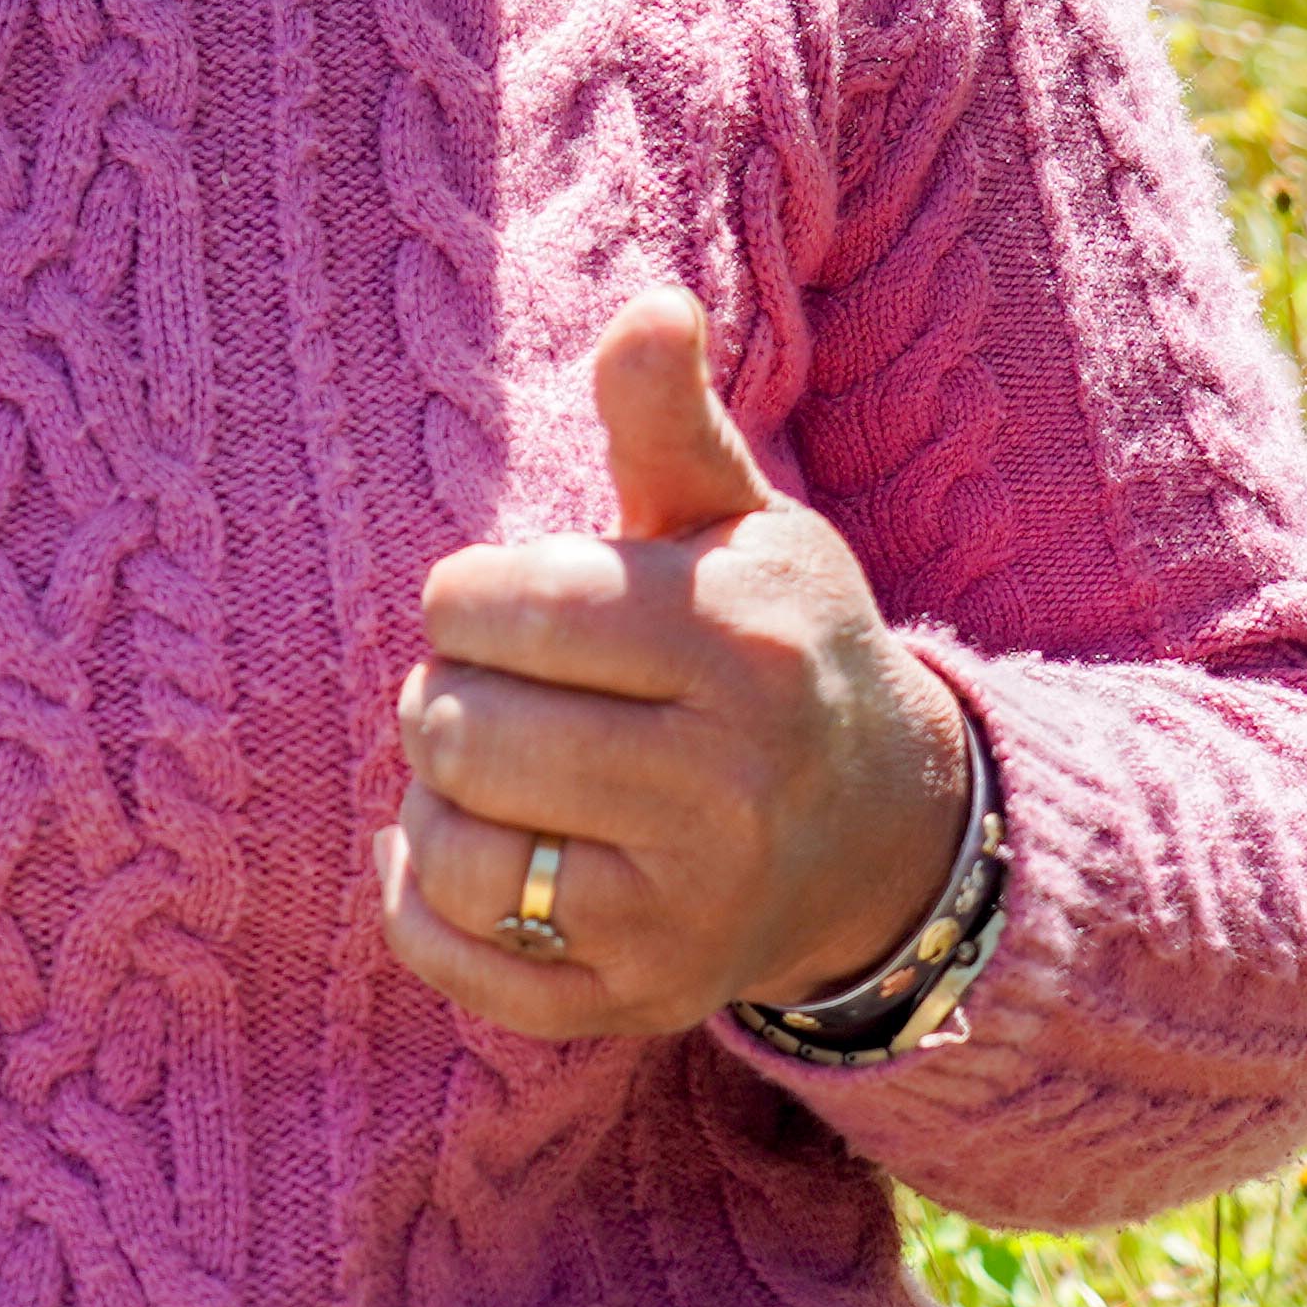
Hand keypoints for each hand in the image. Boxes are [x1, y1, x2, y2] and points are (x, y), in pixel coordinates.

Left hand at [378, 288, 973, 1039]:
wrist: (882, 840)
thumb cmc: (776, 648)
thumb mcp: (740, 523)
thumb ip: (668, 419)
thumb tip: (646, 305)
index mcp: (740, 643)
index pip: (498, 603)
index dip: (469, 595)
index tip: (511, 604)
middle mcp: (724, 788)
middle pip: (458, 728)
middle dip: (449, 693)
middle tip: (498, 689)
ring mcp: (681, 913)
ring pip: (450, 847)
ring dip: (436, 798)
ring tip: (489, 769)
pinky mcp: (635, 1002)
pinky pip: (454, 961)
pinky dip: (425, 900)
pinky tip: (471, 851)